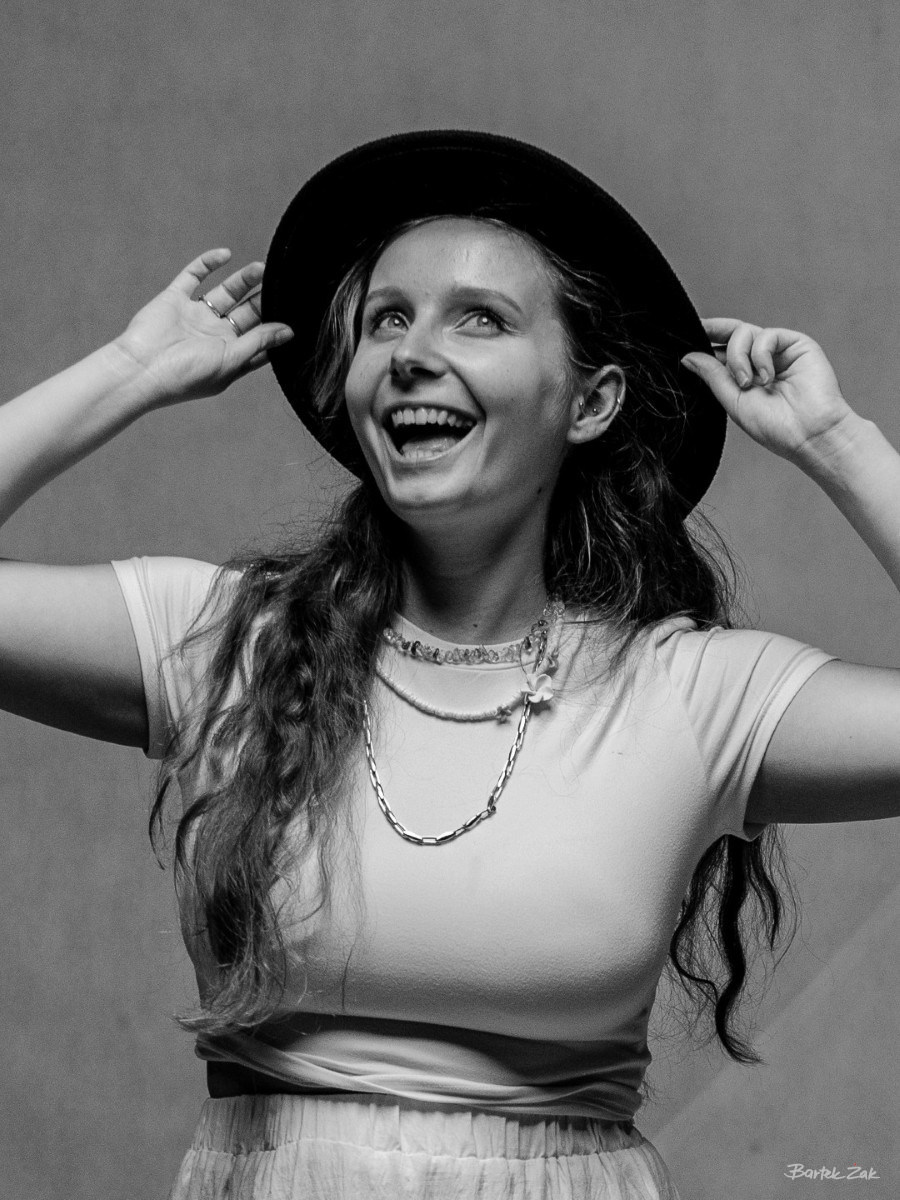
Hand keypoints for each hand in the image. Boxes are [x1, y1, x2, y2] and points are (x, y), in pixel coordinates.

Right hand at [111, 248, 292, 407]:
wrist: (140, 369)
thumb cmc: (186, 375)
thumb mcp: (230, 360)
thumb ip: (258, 342)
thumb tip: (288, 331)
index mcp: (229, 356)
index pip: (259, 341)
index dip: (276, 329)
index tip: (295, 315)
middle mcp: (213, 337)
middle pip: (245, 314)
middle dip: (263, 300)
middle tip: (282, 284)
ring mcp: (194, 317)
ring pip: (224, 293)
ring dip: (243, 280)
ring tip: (263, 268)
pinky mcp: (174, 300)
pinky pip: (193, 276)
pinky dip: (208, 263)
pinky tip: (226, 254)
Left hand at [682, 318, 854, 464]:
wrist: (809, 434)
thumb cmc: (775, 426)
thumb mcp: (733, 400)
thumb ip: (713, 376)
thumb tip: (688, 356)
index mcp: (745, 374)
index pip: (721, 349)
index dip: (705, 337)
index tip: (684, 330)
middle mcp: (761, 359)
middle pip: (731, 333)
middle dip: (713, 333)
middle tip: (701, 336)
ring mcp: (779, 351)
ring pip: (744, 332)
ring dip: (738, 358)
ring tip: (749, 383)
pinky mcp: (797, 344)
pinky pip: (766, 335)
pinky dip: (760, 355)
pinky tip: (767, 377)